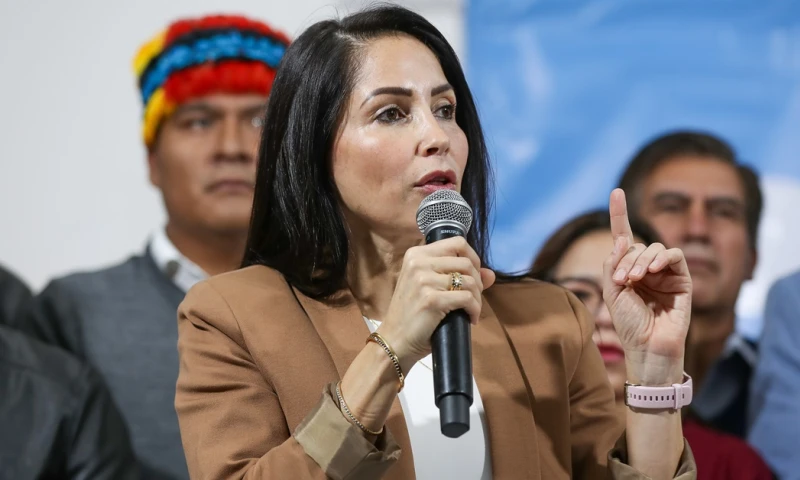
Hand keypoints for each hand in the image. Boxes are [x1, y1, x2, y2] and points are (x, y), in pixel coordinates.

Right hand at [378, 236, 495, 372]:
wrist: (394, 340)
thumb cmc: (412, 314)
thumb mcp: (429, 288)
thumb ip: (458, 276)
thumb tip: (490, 274)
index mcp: (416, 254)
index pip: (457, 243)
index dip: (473, 258)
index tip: (474, 276)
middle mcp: (418, 262)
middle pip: (466, 262)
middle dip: (477, 282)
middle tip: (473, 299)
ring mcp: (424, 280)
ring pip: (469, 281)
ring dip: (477, 298)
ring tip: (471, 310)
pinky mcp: (432, 299)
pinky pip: (467, 298)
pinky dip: (474, 310)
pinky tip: (470, 318)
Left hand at [603, 189, 691, 384]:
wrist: (648, 347)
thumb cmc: (628, 324)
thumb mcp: (611, 292)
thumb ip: (612, 265)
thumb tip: (622, 240)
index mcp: (628, 270)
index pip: (623, 238)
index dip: (619, 214)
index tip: (616, 191)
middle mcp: (647, 269)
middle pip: (636, 246)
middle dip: (626, 259)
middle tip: (622, 279)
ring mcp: (665, 273)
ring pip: (654, 249)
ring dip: (641, 260)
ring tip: (633, 280)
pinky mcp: (682, 279)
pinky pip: (674, 256)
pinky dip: (661, 258)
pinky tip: (652, 271)